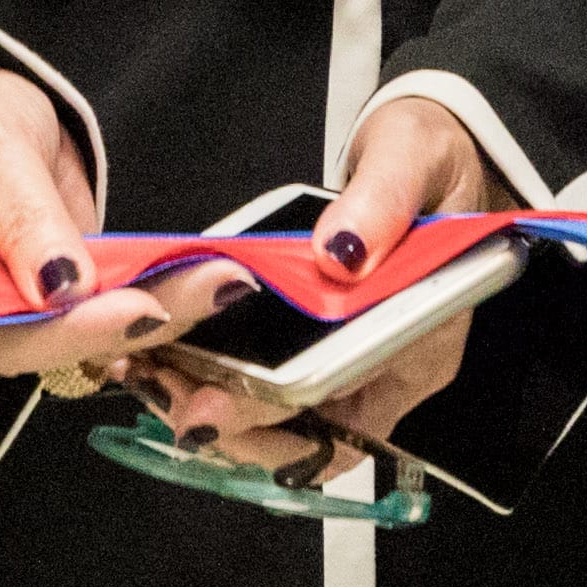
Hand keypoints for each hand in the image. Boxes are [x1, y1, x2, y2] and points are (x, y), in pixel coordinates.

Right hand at [0, 46, 245, 380]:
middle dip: (140, 321)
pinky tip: (203, 290)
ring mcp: (25, 318)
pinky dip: (160, 303)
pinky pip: (112, 317)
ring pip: (98, 338)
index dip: (77, 330)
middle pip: (63, 347)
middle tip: (210, 288)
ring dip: (165, 313)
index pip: (9, 333)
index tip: (140, 309)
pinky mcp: (65, 304)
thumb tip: (60, 287)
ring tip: (221, 282)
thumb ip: (22, 217)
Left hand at [143, 96, 496, 464]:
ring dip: (220, 411)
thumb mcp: (411, 155)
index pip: (351, 406)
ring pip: (287, 426)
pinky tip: (175, 362)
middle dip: (232, 421)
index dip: (278, 416)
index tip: (214, 403)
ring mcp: (354, 364)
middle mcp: (390, 368)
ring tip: (158, 378)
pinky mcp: (321, 349)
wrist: (423, 153)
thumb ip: (381, 200)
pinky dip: (223, 384)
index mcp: (424, 338)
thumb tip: (338, 251)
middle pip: (308, 433)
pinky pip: (274, 391)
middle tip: (165, 393)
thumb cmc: (429, 157)